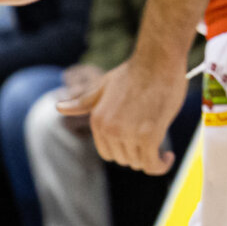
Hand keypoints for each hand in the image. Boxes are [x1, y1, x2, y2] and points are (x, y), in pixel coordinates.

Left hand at [60, 58, 182, 173]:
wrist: (157, 60)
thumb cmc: (134, 72)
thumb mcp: (103, 86)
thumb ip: (82, 102)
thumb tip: (58, 107)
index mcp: (98, 121)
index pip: (108, 153)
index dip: (124, 150)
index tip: (139, 142)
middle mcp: (110, 130)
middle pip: (124, 159)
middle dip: (138, 154)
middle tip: (153, 141)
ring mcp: (129, 133)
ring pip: (139, 163)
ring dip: (151, 159)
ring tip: (162, 149)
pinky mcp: (149, 136)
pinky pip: (152, 164)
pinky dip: (161, 165)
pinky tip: (168, 157)